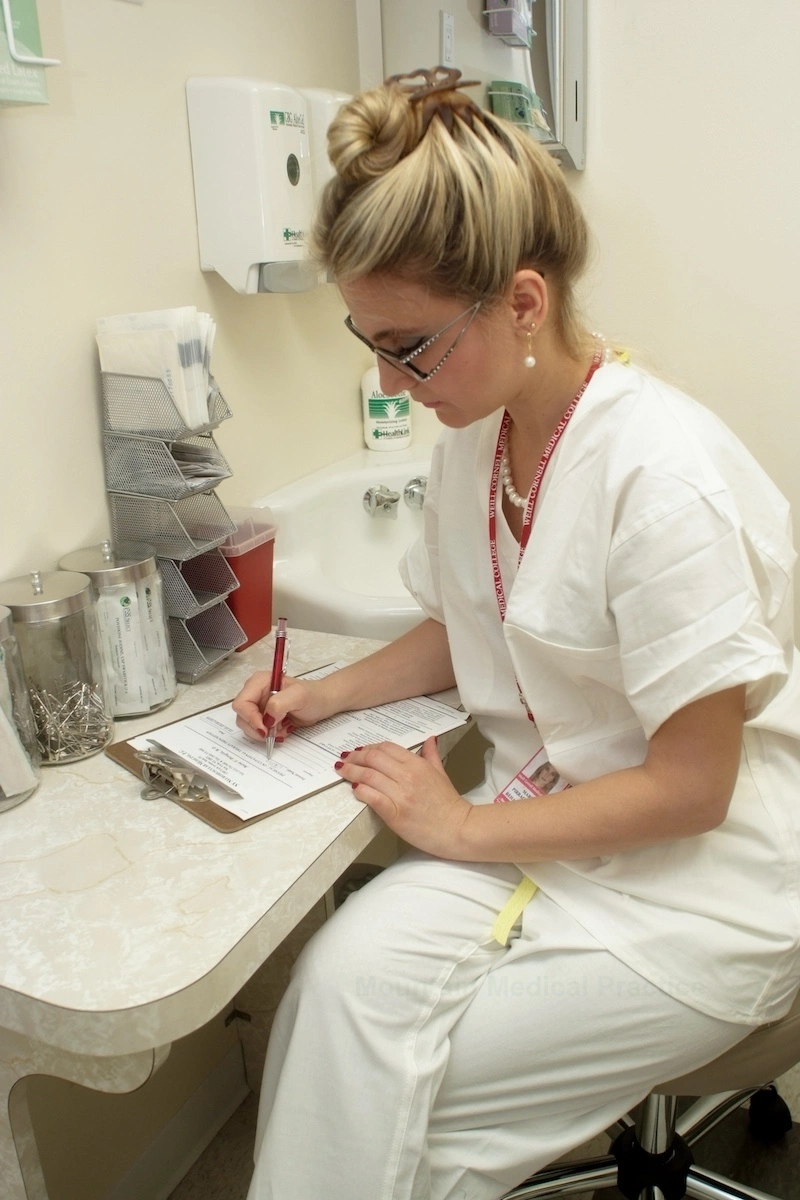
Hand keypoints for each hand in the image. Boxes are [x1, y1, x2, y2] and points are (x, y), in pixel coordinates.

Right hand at [231, 673, 333, 742]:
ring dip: (264, 733)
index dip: (250, 718)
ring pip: (248, 726)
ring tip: (282, 729)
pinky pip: (258, 731)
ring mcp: (258, 706)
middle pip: (242, 716)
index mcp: (259, 682)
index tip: (264, 729)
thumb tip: (266, 719)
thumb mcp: (298, 696)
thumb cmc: (312, 695)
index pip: (242, 703)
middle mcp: (255, 693)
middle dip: (257, 728)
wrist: (321, 703)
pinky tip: (282, 729)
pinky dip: (269, 735)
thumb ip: (279, 704)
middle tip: (273, 733)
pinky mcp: (263, 717)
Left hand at [335, 737, 471, 858]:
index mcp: (418, 765)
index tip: (359, 751)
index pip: (386, 748)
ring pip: (368, 776)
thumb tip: (430, 739)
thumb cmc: (448, 804)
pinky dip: (360, 791)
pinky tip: (353, 788)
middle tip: (345, 759)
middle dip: (355, 757)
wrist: (458, 829)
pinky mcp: (395, 814)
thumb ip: (431, 755)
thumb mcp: (441, 774)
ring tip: (341, 770)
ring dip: (351, 772)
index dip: (369, 747)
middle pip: (373, 758)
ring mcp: (401, 795)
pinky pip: (372, 797)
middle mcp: (408, 776)